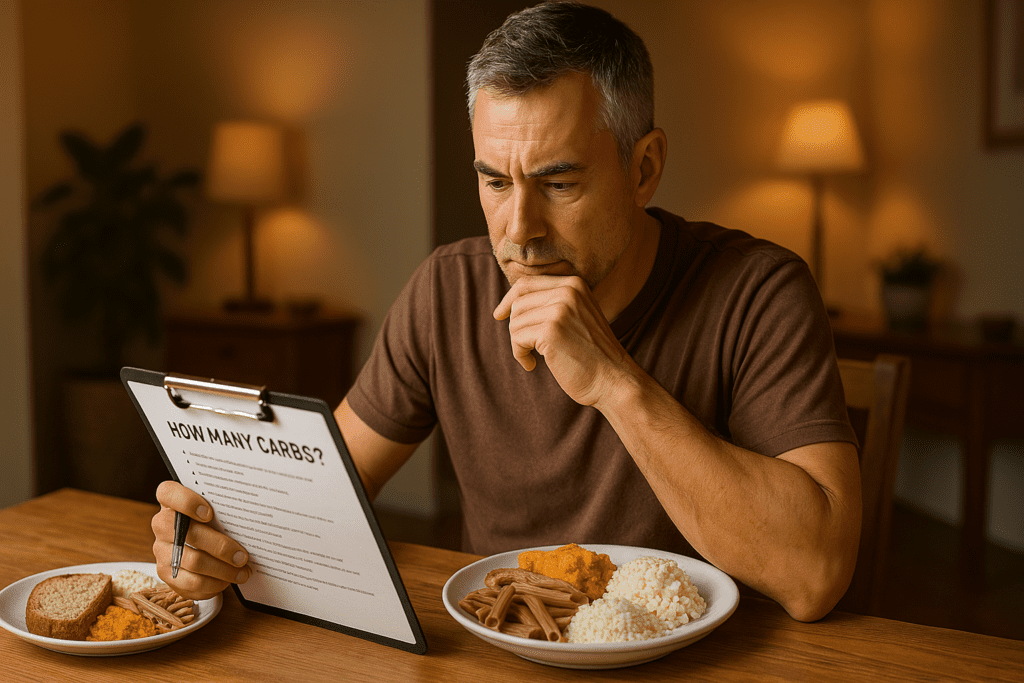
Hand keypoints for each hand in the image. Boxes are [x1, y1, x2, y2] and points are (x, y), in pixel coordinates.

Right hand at [151, 480, 250, 599]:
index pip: (168, 493)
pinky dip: (214, 583)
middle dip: (220, 547)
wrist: (198, 546)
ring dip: (222, 570)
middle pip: (188, 534)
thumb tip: (253, 519)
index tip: (209, 513)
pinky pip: (191, 582)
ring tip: (242, 572)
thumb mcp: (216, 511)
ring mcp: (161, 549)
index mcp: (172, 501)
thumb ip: (224, 511)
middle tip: (242, 556)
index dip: (186, 502)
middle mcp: (161, 524)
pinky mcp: (165, 572)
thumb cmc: (212, 522)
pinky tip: (227, 580)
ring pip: (193, 562)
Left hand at [492, 275, 633, 406]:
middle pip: (518, 302)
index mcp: (574, 284)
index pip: (527, 283)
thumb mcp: (576, 317)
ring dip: (518, 343)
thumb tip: (510, 303)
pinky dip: (520, 354)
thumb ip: (552, 303)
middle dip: (516, 327)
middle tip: (526, 347)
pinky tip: (532, 365)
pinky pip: (517, 338)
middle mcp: (568, 291)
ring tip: (533, 357)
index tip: (499, 314)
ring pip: (515, 321)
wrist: (613, 380)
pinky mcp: (552, 330)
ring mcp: (560, 309)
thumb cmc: (591, 355)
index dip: (509, 299)